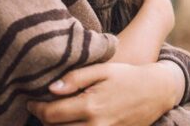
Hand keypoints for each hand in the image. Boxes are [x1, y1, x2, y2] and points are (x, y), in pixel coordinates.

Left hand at [26, 61, 184, 125]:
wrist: (157, 91)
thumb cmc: (127, 76)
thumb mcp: (103, 69)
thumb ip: (76, 78)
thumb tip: (51, 88)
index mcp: (90, 105)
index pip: (51, 115)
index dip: (36, 109)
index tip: (32, 102)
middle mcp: (96, 125)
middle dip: (45, 120)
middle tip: (42, 109)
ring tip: (55, 117)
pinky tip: (71, 122)